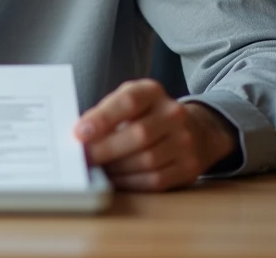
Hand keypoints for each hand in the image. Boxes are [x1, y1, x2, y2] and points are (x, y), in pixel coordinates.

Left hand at [73, 79, 237, 191]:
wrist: (196, 130)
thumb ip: (106, 114)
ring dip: (117, 169)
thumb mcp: (129, 102)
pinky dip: (131, 182)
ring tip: (98, 170)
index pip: (129, 101)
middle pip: (138, 134)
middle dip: (105, 150)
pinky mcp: (189, 167)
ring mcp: (185, 141)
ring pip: (146, 161)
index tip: (79, 133)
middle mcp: (173, 114)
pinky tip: (117, 179)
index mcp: (153, 92)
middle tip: (83, 159)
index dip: (102, 118)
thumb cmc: (148, 116)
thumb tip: (79, 137)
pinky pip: (155, 180)